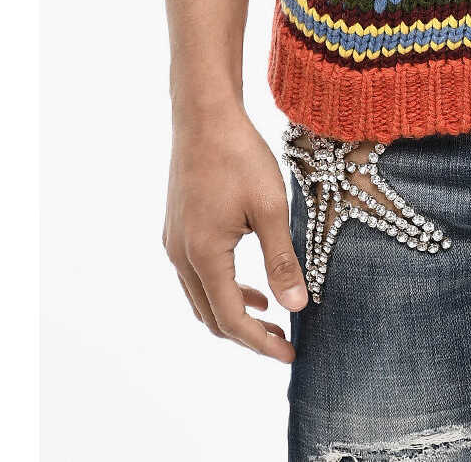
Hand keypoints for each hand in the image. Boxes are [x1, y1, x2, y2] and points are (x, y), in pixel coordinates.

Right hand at [162, 101, 308, 360]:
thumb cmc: (240, 156)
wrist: (204, 115)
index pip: (231, 319)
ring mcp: (174, 242)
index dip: (261, 343)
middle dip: (248, 334)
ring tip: (271, 315)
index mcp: (204, 255)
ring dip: (234, 311)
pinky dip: (222, 288)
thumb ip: (282, 260)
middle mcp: (180, 255)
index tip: (291, 355)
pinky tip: (249, 279)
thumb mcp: (271, 208)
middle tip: (284, 341)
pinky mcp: (177, 228)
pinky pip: (196, 275)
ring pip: (201, 297)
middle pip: (211, 316)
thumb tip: (296, 307)